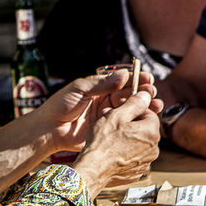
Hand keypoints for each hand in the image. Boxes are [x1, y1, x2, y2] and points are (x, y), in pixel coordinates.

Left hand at [37, 68, 160, 152]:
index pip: (121, 81)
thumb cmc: (60, 105)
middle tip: (153, 92)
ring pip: (130, 109)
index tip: (148, 78)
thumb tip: (124, 75)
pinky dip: (136, 121)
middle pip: (129, 95)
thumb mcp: (81, 90)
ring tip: (156, 105)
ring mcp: (107, 115)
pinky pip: (124, 124)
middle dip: (143, 93)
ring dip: (144, 106)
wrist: (49, 129)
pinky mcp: (106, 130)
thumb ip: (103, 84)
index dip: (135, 79)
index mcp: (99, 87)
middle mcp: (105, 100)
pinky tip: (146, 119)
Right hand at [73, 90, 161, 196]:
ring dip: (128, 138)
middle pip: (144, 129)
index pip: (149, 113)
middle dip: (130, 124)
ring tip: (110, 138)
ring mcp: (145, 162)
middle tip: (112, 123)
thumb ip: (135, 103)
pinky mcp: (136, 172)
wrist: (93, 170)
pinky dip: (125, 153)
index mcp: (151, 132)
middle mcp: (153, 149)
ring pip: (139, 144)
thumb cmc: (103, 142)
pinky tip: (112, 152)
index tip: (120, 111)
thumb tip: (145, 95)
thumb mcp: (117, 115)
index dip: (133, 110)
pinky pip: (133, 158)